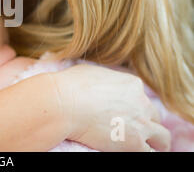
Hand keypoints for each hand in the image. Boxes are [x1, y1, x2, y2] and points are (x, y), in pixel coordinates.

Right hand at [54, 64, 170, 151]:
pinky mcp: (134, 143)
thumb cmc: (70, 86)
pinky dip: (144, 152)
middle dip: (147, 123)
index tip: (127, 114)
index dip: (135, 108)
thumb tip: (100, 83)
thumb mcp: (92, 72)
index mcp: (132, 84)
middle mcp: (141, 103)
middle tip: (137, 131)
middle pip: (154, 117)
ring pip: (162, 138)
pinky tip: (135, 152)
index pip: (142, 99)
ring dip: (155, 142)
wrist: (64, 104)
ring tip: (147, 147)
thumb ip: (106, 80)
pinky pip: (150, 152)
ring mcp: (141, 124)